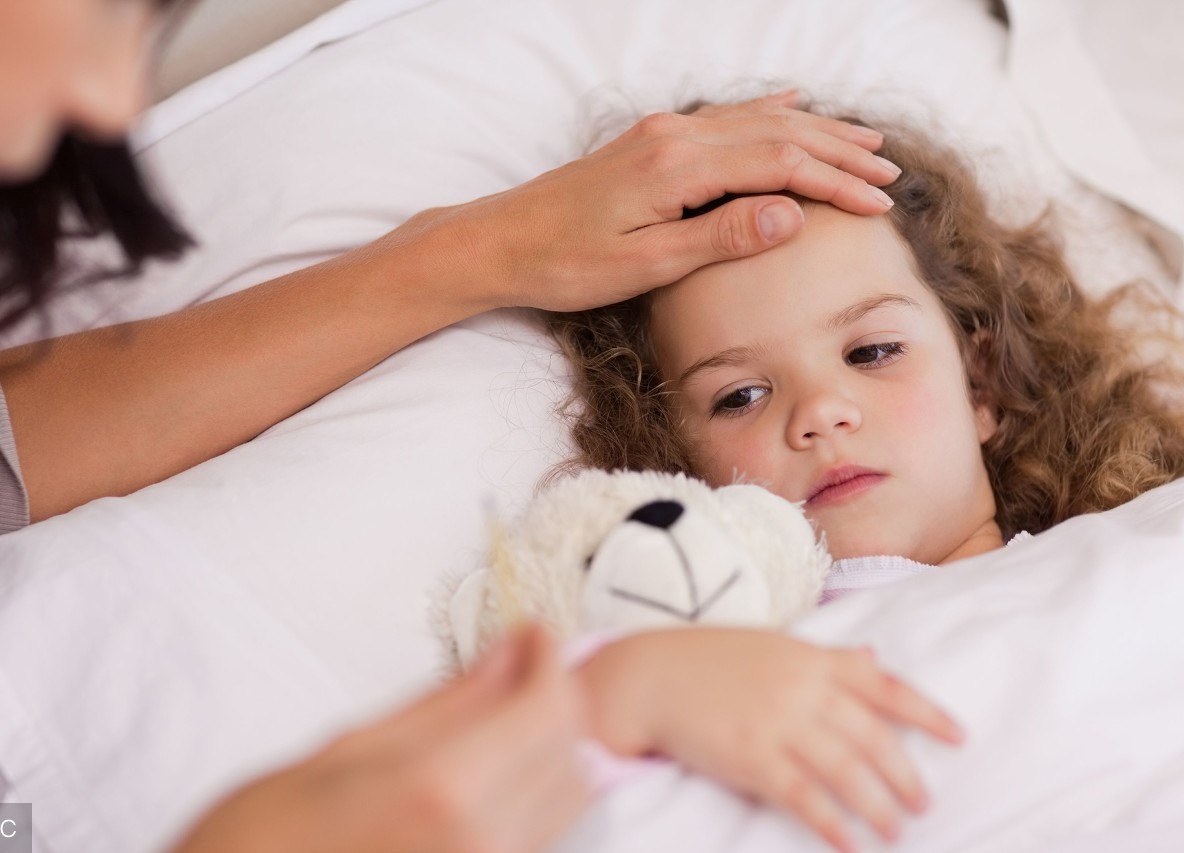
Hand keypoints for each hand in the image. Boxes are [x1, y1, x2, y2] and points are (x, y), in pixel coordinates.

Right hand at [172, 625, 590, 852]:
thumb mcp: (348, 748)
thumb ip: (446, 700)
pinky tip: (500, 764)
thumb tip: (508, 651)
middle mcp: (482, 843)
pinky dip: (538, 787)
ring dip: (553, 743)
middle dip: (557, 695)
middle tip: (524, 662)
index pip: (546, 708)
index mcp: (442, 791)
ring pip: (568, 796)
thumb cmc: (266, 837)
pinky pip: (543, 833)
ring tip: (511, 710)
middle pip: (570, 752)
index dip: (551, 657)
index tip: (535, 632)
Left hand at [434, 89, 899, 312]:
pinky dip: (768, 114)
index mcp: (678, 166)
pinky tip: (791, 105)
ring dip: (813, 129)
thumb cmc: (567, 264)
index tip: (880, 205)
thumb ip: (721, 237)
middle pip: (778, 132)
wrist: (502, 242)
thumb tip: (793, 215)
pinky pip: (725, 118)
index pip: (780, 164)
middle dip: (838, 152)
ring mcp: (661, 133)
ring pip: (756, 120)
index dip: (836, 183)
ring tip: (862, 141)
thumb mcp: (647, 264)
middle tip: (889, 173)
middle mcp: (674, 136)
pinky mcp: (650, 142)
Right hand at [579, 629, 962, 852]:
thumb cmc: (712, 660)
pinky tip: (849, 845)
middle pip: (872, 736)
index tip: (958, 737)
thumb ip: (826, 657)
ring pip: (845, 771)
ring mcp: (776, 724)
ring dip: (877, 806)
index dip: (926, 712)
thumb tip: (873, 658)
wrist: (650, 676)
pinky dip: (830, 823)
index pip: (884, 685)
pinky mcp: (751, 758)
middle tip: (923, 802)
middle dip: (904, 774)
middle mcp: (802, 690)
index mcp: (811, 658)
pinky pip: (802, 797)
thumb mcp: (775, 646)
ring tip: (895, 832)